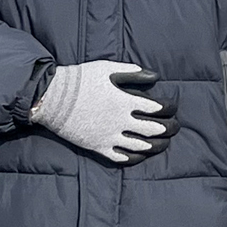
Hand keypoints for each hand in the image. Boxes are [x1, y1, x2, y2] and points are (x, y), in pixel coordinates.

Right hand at [30, 61, 175, 163]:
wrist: (51, 98)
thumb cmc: (79, 80)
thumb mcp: (107, 68)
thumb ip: (133, 72)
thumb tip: (155, 76)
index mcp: (124, 101)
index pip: (157, 108)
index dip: (169, 108)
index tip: (172, 107)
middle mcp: (120, 121)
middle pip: (154, 129)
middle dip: (169, 128)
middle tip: (175, 127)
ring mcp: (109, 136)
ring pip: (141, 146)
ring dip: (157, 145)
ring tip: (164, 142)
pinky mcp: (98, 147)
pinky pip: (122, 157)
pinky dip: (135, 157)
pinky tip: (141, 155)